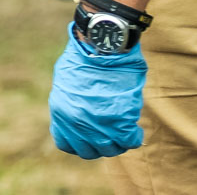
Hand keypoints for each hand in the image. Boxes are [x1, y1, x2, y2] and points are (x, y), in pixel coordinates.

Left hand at [49, 28, 146, 158]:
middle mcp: (77, 123)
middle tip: (109, 134)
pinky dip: (134, 137)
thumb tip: (77, 113)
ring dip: (118, 143)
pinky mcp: (121, 121)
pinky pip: (130, 141)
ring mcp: (99, 125)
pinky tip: (135, 129)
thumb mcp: (66, 81)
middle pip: (89, 151)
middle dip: (99, 145)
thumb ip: (70, 101)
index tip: (88, 136)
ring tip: (123, 131)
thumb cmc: (84, 56)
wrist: (101, 45)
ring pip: (111, 150)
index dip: (79, 142)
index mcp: (61, 112)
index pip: (66, 144)